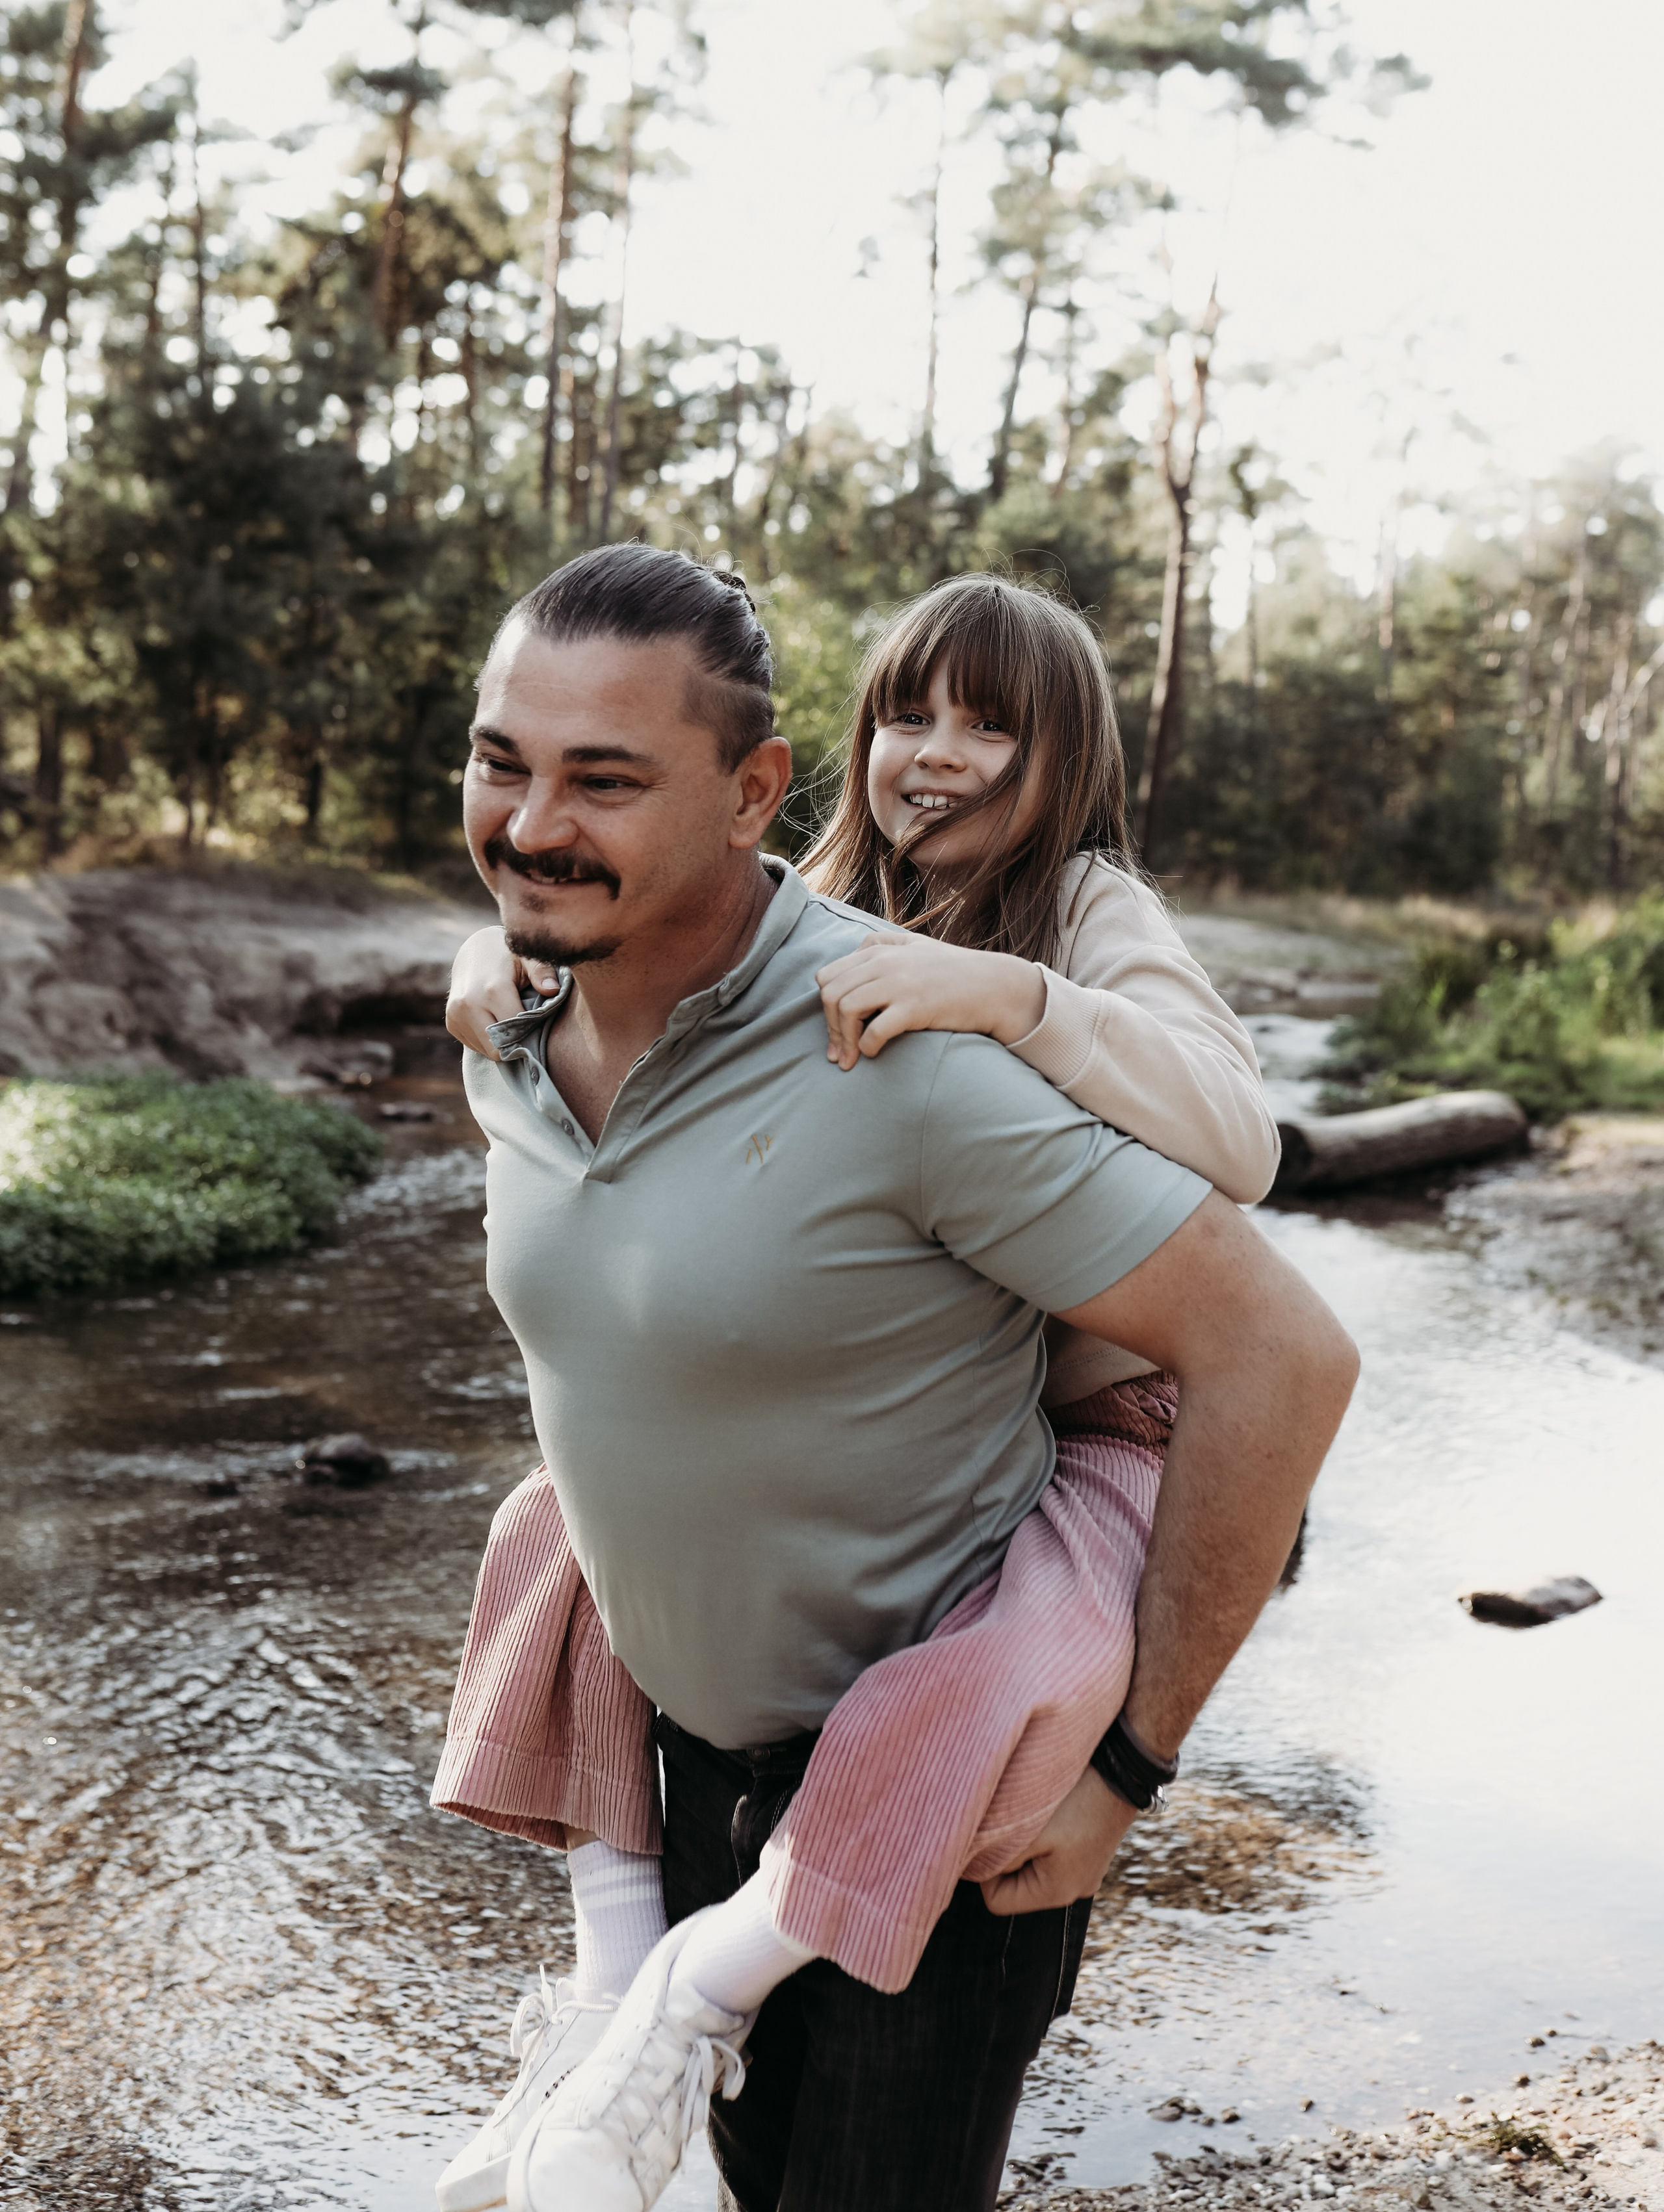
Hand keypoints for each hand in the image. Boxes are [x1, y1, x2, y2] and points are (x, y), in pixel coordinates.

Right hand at [444, 926, 559, 1057]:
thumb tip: (553, 990)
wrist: (475, 950)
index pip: (515, 1032)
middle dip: (515, 1044)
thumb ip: (542, 973)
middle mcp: (469, 1004)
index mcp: (492, 990)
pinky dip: (488, 1041)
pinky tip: (495, 1023)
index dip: (530, 1035)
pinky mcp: (451, 1022)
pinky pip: (475, 1045)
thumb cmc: (509, 955)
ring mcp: (456, 1015)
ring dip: (501, 1044)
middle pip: (498, 1047)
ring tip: (511, 1025)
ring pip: (486, 1050)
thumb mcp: (529, 957)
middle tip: (527, 1032)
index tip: (539, 1029)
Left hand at [815, 934, 1045, 1070]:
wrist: (996, 987)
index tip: (836, 1029)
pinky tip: (872, 1053)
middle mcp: (885, 963)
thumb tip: (854, 956)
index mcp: (880, 950)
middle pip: (831, 994)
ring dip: (844, 1040)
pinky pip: (874, 1029)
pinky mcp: (915, 1007)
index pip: (828, 975)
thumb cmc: (956, 972)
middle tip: (838, 1053)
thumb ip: (883, 946)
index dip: (825, 1006)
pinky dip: (866, 1046)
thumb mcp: (916, 947)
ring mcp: (900, 983)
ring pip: (846, 1009)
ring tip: (851, 1058)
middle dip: (829, 1028)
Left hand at [980, 1765, 1136, 1916]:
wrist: (1122, 1770)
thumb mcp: (1027, 1828)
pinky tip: (1051, 1814)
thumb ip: (996, 1854)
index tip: (993, 1835)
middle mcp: (1074, 1892)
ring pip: (1033, 1868)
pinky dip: (1044, 1838)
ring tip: (1032, 1815)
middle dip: (1007, 1856)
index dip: (985, 1870)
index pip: (997, 1901)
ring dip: (1025, 1844)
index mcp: (1056, 1893)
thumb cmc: (1073, 1798)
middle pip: (1016, 1887)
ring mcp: (1085, 1874)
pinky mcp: (1089, 1856)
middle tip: (1012, 1822)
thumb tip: (972, 1867)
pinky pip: (1053, 1856)